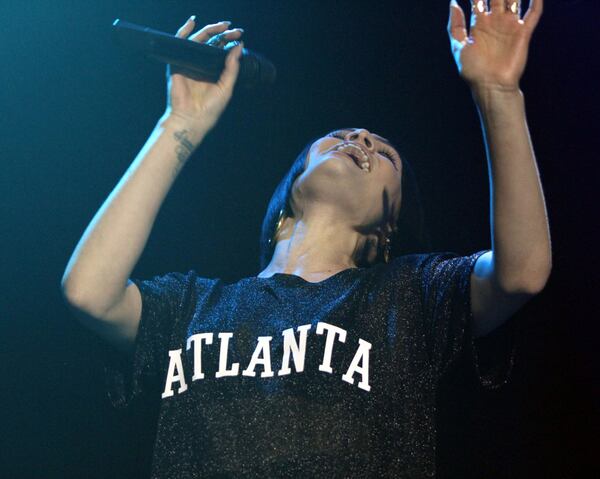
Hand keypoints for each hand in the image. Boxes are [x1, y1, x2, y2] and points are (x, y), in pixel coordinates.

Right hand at [164, 17, 244, 132]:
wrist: (192, 119)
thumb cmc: (209, 109)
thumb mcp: (226, 87)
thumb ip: (232, 68)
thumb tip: (238, 47)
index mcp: (213, 70)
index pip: (221, 50)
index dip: (230, 41)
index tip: (240, 35)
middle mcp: (201, 65)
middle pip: (211, 42)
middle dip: (223, 33)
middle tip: (234, 30)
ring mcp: (189, 63)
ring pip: (199, 40)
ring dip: (210, 29)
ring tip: (223, 26)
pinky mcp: (177, 63)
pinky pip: (179, 43)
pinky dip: (184, 31)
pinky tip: (192, 22)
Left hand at [447, 0, 542, 91]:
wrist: (491, 85)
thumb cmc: (472, 70)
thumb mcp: (458, 46)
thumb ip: (455, 25)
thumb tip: (453, 2)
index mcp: (479, 24)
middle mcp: (496, 21)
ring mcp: (510, 25)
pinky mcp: (524, 32)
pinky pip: (533, 12)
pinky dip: (537, 0)